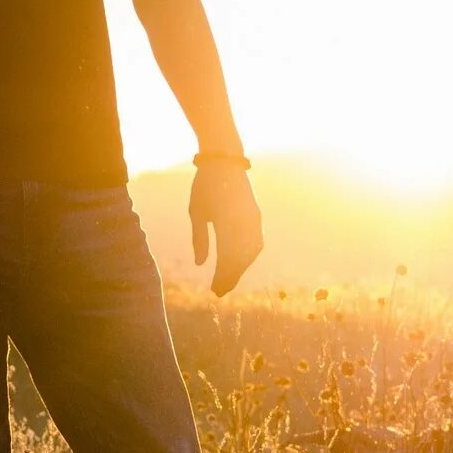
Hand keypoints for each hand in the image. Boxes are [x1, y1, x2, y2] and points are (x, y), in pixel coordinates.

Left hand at [189, 155, 264, 296]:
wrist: (225, 161)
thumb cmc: (205, 186)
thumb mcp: (196, 212)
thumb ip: (199, 239)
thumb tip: (200, 265)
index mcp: (226, 222)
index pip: (227, 258)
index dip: (222, 277)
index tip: (214, 290)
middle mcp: (244, 223)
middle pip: (241, 259)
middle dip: (231, 276)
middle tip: (220, 291)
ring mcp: (253, 219)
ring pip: (251, 252)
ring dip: (241, 268)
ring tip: (229, 278)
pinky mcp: (256, 215)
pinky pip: (256, 242)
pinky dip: (249, 255)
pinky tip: (241, 262)